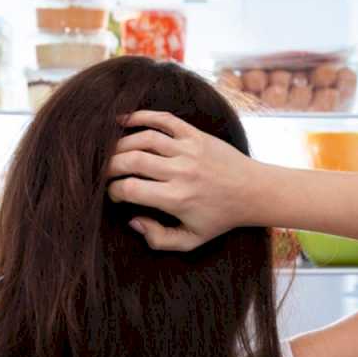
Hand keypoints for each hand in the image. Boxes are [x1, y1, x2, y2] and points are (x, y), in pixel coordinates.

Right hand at [106, 110, 262, 250]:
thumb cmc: (220, 217)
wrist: (254, 191)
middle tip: (103, 172)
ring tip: (111, 152)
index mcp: (176, 198)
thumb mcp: (192, 240)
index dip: (113, 191)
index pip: (130, 189)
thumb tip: (133, 221)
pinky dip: (141, 116)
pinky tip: (124, 120)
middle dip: (109, 166)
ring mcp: (188, 149)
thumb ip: (159, 239)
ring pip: (144, 138)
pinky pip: (164, 120)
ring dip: (120, 143)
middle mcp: (180, 171)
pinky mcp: (196, 135)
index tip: (114, 195)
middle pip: (131, 160)